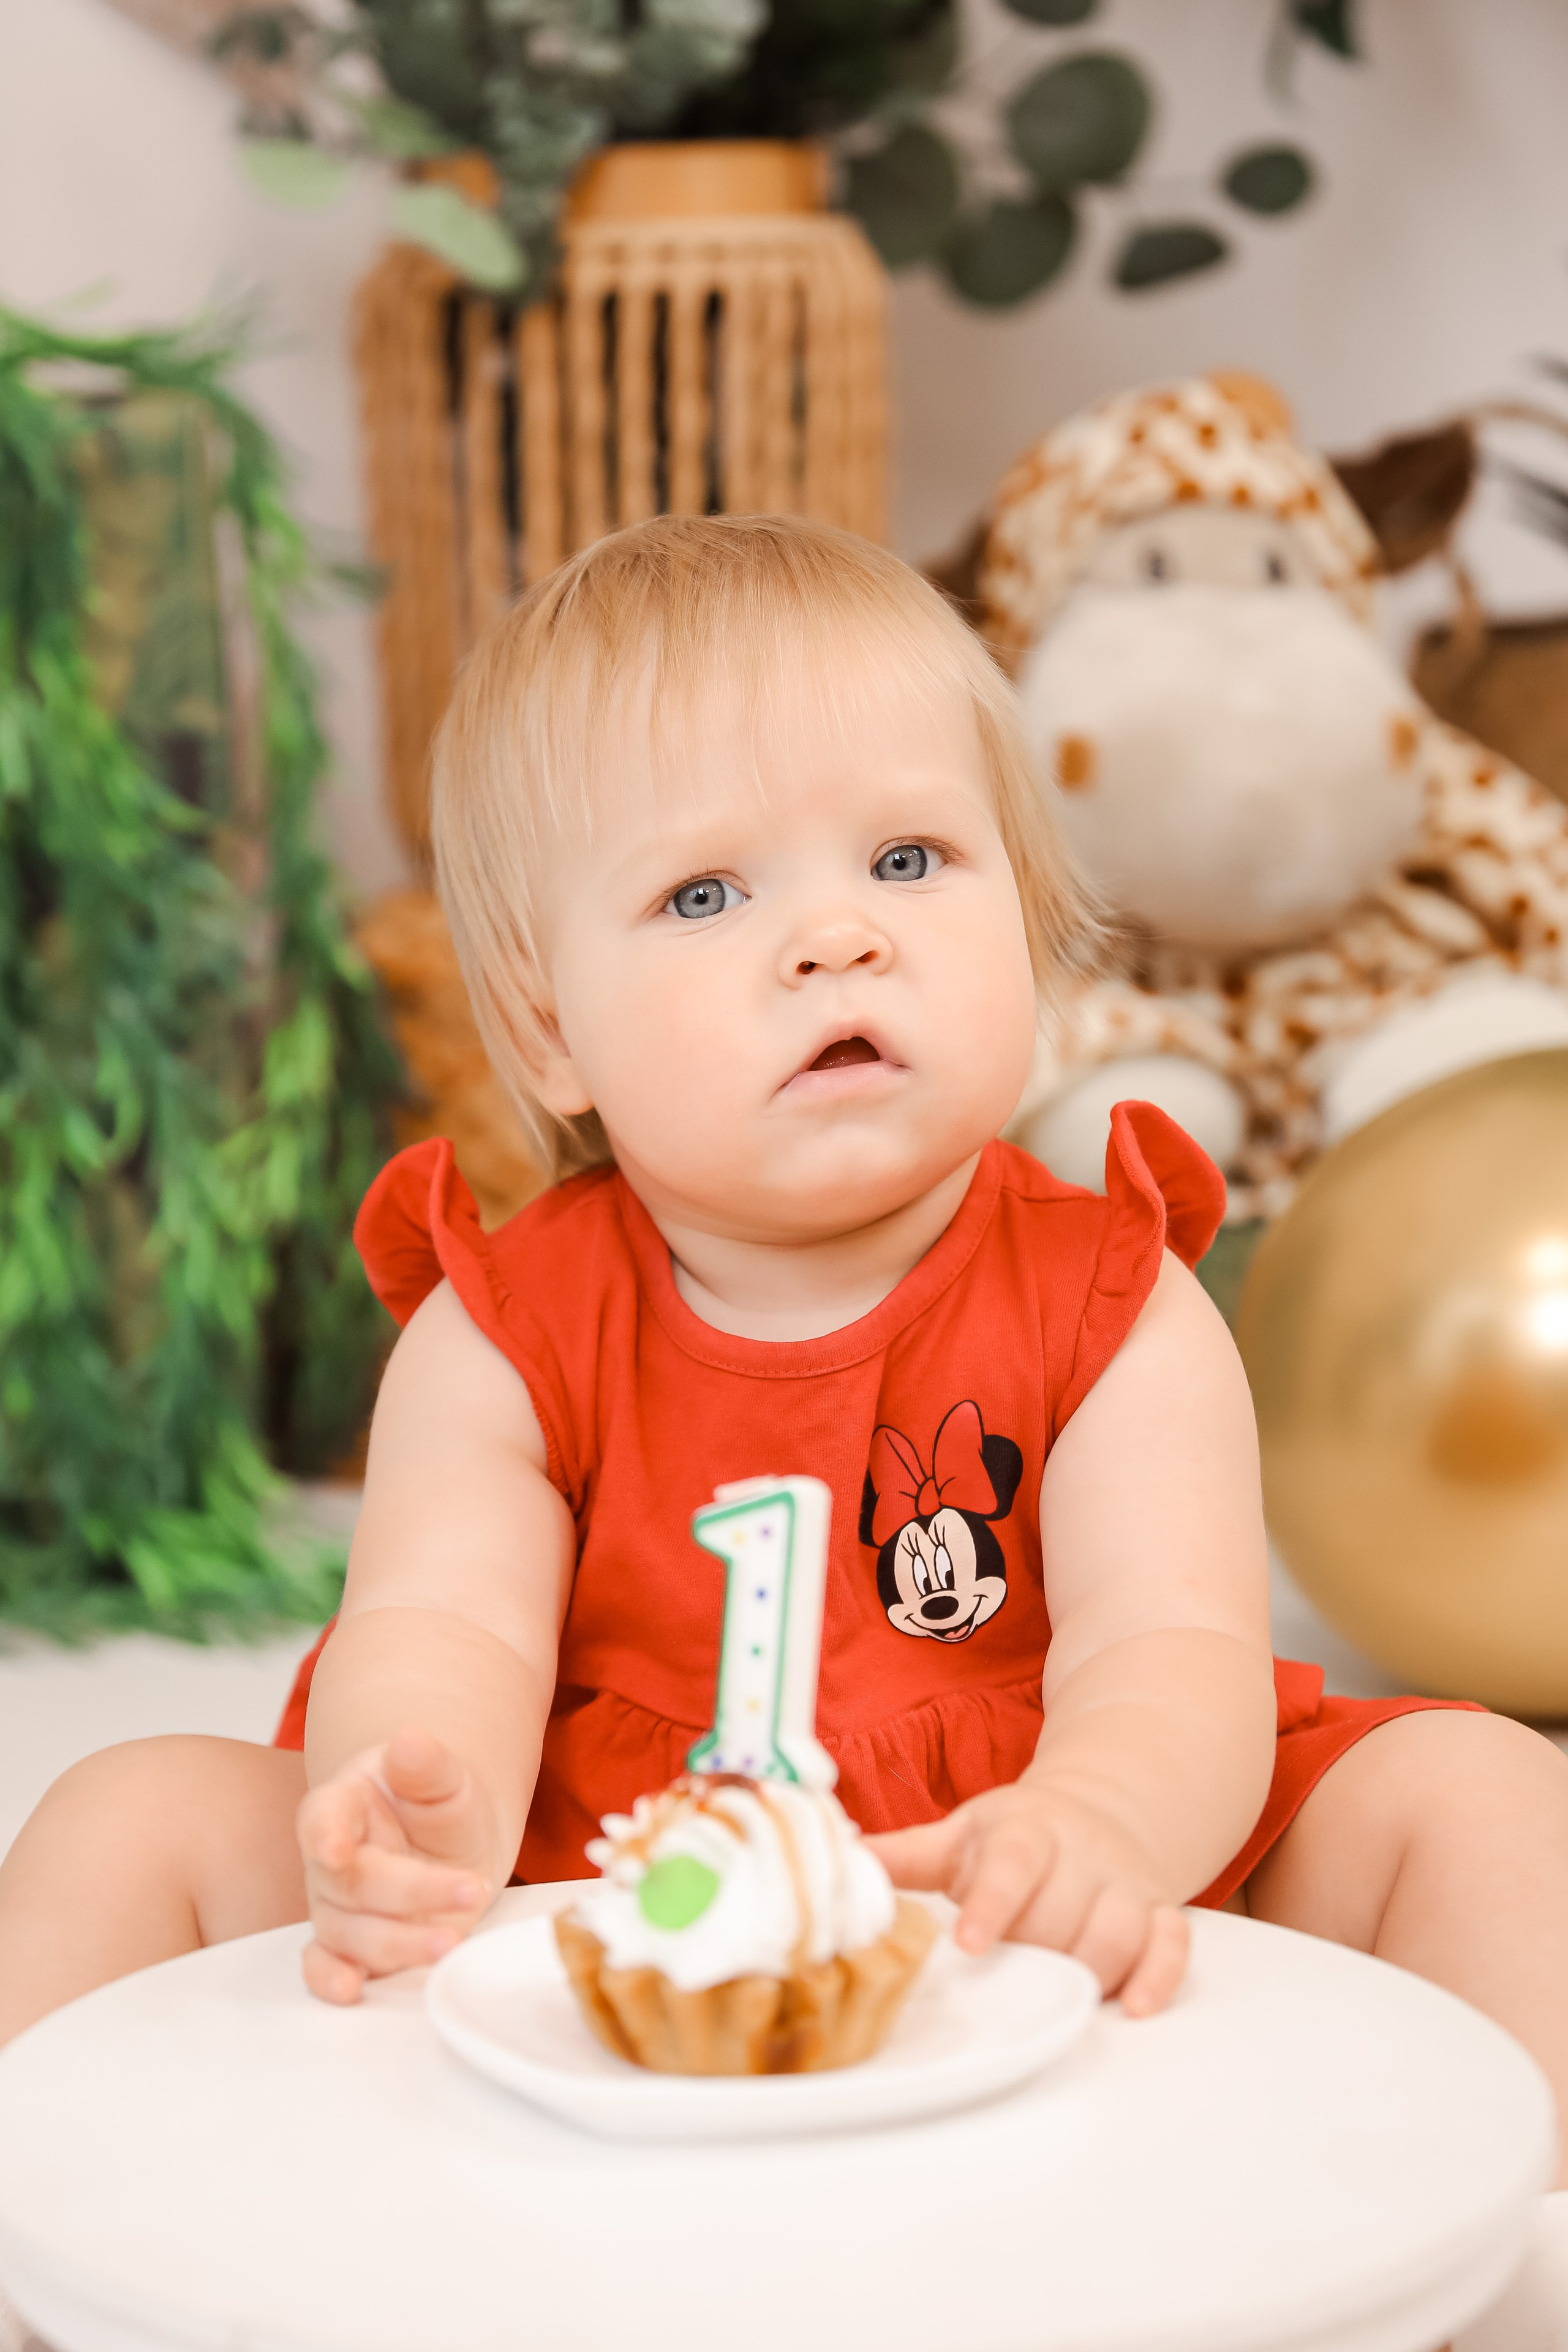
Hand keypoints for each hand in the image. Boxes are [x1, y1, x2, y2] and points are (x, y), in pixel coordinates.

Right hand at [296, 1728, 497, 2004]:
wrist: (455, 1842)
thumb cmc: (440, 1805)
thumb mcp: (446, 1778)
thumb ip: (427, 1765)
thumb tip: (411, 1742)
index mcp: (346, 1803)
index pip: (324, 1814)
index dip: (325, 1832)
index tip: (334, 1848)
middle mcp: (332, 1859)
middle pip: (351, 1882)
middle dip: (411, 1892)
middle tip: (471, 1890)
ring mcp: (338, 1906)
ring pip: (347, 1932)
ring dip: (397, 1942)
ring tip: (450, 1941)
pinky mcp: (351, 1946)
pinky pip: (326, 1965)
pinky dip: (331, 1980)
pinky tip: (351, 1990)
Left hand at [869, 1780, 1188, 2016]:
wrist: (1100, 1810)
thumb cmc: (1016, 1838)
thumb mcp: (959, 1835)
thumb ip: (904, 1855)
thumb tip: (841, 1858)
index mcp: (1026, 1830)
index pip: (1012, 1863)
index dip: (992, 1903)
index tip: (968, 1943)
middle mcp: (1081, 1852)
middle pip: (1062, 1911)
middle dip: (1035, 1950)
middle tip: (1005, 1980)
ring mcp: (1124, 1882)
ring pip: (1117, 1929)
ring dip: (1088, 1969)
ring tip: (1055, 1996)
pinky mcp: (1159, 1910)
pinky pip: (1172, 1942)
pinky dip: (1159, 1975)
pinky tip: (1133, 2007)